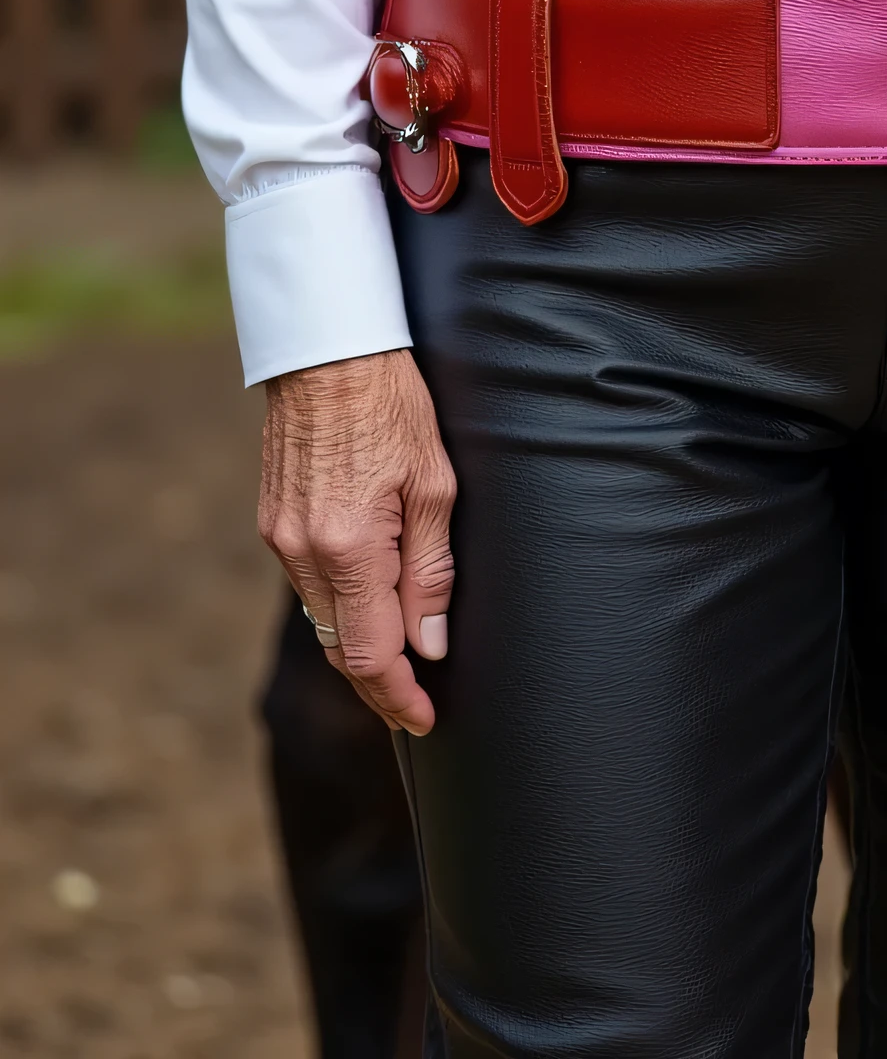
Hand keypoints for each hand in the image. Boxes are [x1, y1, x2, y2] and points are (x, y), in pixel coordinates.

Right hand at [259, 349, 456, 734]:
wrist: (326, 347)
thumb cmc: (392, 403)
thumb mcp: (435, 483)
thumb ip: (431, 571)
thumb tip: (431, 644)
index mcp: (349, 547)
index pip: (372, 656)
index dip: (399, 698)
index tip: (425, 719)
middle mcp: (304, 552)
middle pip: (342, 650)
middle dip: (381, 684)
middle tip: (418, 702)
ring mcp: (280, 538)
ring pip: (323, 620)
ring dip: (360, 646)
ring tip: (402, 661)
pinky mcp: (272, 521)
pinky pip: (309, 584)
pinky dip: (339, 606)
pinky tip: (369, 604)